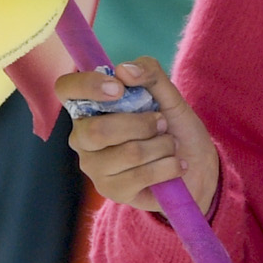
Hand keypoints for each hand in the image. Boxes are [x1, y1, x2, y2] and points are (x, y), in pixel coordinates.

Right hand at [56, 59, 217, 216]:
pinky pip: (141, 176)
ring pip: (128, 153)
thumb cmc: (173, 126)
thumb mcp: (168, 93)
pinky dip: (168, 166)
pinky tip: (174, 165)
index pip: (66, 88)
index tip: (119, 89)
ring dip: (162, 146)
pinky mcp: (112, 191)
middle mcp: (82, 137)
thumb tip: (123, 70)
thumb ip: (149, 73)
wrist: (196, 166)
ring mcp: (94, 167)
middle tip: (162, 123)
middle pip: (97, 130)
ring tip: (170, 146)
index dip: (88, 85)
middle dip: (142, 124)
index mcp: (89, 107)